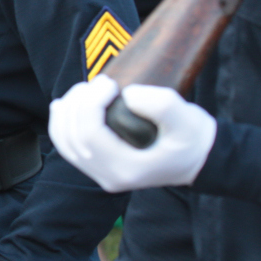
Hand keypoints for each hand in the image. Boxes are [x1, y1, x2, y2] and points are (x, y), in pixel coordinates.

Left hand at [48, 76, 215, 193]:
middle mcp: (109, 177)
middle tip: (99, 83)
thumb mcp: (186, 119)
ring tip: (84, 90)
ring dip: (66, 112)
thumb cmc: (192, 139)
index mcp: (127, 169)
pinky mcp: (99, 166)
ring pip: (65, 142)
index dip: (90, 103)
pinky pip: (68, 146)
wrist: (198, 159)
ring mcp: (101, 174)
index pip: (90, 134)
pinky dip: (62, 124)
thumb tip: (129, 95)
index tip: (109, 83)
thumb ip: (161, 105)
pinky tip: (64, 105)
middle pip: (73, 137)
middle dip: (77, 103)